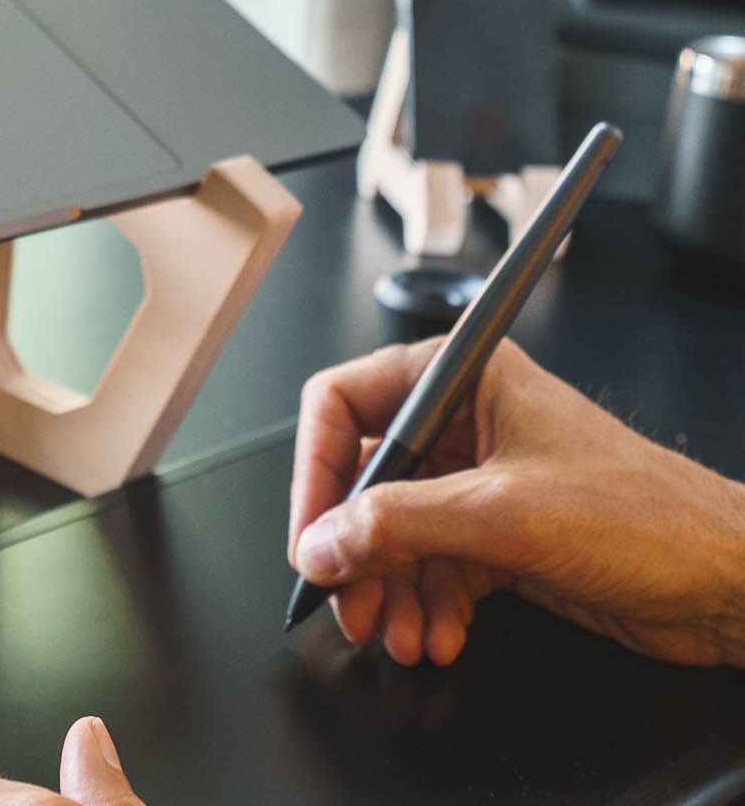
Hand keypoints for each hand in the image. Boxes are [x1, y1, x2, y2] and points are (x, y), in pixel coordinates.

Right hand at [289, 337, 744, 667]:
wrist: (729, 583)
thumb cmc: (649, 515)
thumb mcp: (503, 513)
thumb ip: (399, 523)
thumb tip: (323, 540)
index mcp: (461, 377)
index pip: (345, 404)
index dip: (316, 469)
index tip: (310, 532)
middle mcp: (463, 421)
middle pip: (366, 479)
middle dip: (354, 549)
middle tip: (348, 602)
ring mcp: (479, 479)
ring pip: (394, 531)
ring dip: (389, 589)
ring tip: (397, 633)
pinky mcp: (498, 533)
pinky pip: (432, 566)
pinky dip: (426, 605)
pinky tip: (438, 634)